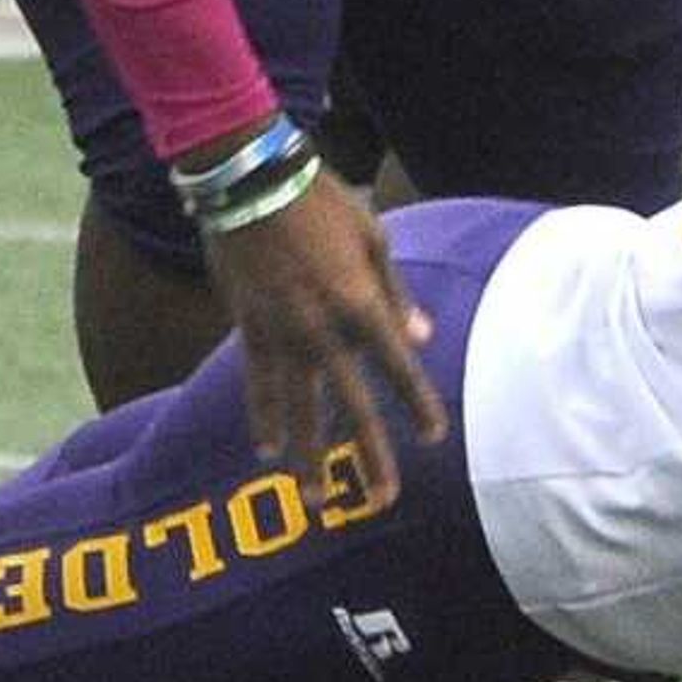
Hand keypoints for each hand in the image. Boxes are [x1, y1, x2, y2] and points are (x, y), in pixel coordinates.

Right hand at [201, 170, 445, 504]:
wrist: (251, 181)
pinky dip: (262, 418)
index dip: (418, 404)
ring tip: (317, 499)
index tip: (433, 438)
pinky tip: (265, 449)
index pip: (397, 368)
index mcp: (360, 304)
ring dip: (308, 457)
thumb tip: (422, 337)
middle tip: (384, 500)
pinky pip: (257, 385)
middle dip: (370, 456)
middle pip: (350, 406)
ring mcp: (281, 335)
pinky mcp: (248, 329)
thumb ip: (396, 294)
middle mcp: (321, 330)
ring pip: (297, 410)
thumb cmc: (322, 202)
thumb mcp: (374, 239)